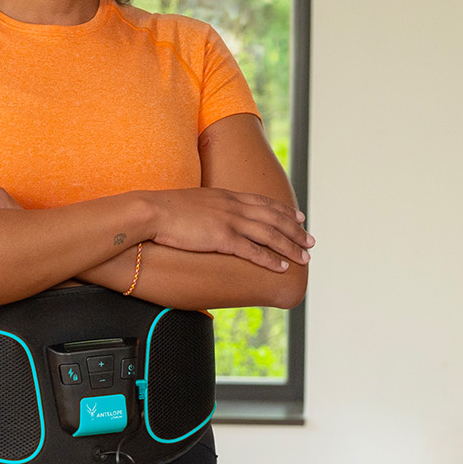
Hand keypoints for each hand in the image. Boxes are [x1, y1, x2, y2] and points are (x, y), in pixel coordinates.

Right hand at [142, 186, 312, 271]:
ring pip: (270, 234)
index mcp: (226, 196)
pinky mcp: (222, 238)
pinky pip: (253, 250)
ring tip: (305, 256)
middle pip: (273, 218)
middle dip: (295, 230)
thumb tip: (210, 219)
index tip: (300, 217)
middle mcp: (233, 206)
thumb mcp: (193, 203)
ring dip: (290, 246)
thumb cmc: (165, 210)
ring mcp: (229, 221)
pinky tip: (282, 267)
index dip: (284, 210)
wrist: (151, 212)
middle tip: (311, 240)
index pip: (263, 202)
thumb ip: (208, 209)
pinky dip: (271, 259)